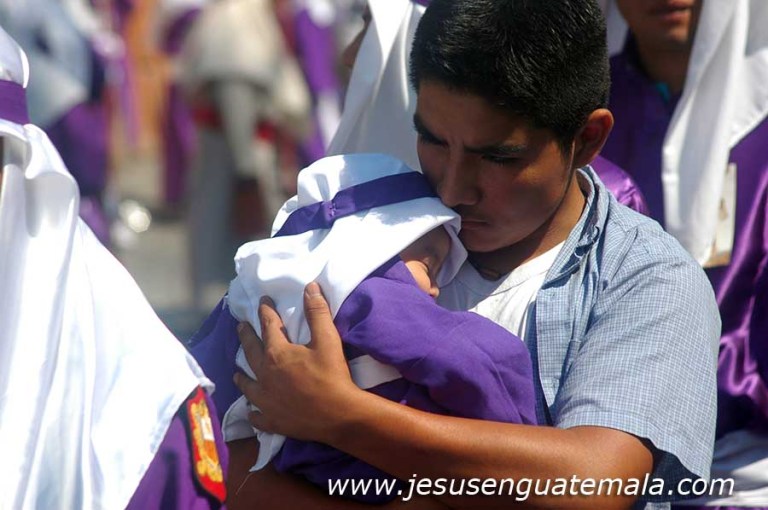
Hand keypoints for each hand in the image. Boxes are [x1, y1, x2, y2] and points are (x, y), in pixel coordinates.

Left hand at [233, 282, 361, 442]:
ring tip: (236, 372)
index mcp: (277, 354)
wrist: (339, 414)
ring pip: (248, 385)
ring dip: (242, 376)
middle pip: (251, 352)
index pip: (268, 326)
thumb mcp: (328, 340)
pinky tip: (251, 411)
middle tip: (240, 327)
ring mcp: (266, 400)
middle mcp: (265, 375)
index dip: (265, 311)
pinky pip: (257, 415)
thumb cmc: (332, 375)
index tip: (263, 301)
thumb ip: (317, 312)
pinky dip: (253, 412)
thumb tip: (310, 287)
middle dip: (246, 337)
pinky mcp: (272, 420)